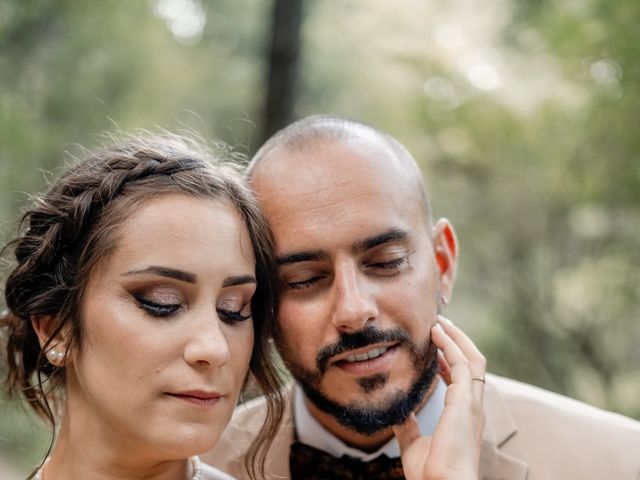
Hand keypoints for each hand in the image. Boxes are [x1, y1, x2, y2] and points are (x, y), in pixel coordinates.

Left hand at [393, 316, 485, 479]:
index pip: (462, 380)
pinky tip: (436, 333)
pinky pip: (462, 363)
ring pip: (473, 359)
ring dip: (456, 338)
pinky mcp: (465, 401)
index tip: (435, 346)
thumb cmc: (431, 473)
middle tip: (440, 325)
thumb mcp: (414, 444)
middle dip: (458, 342)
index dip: (451, 360)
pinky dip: (451, 345)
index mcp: (463, 416)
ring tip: (439, 323)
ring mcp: (472, 403)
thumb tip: (399, 412)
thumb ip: (409, 426)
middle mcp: (472, 406)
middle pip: (473, 363)